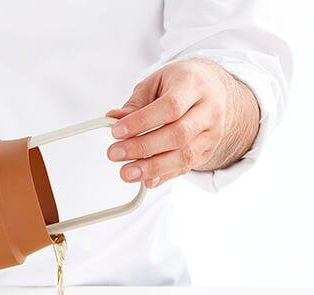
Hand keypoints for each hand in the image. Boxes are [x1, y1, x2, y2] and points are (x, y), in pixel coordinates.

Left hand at [106, 58, 259, 187]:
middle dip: (142, 147)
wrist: (212, 89)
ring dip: (152, 168)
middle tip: (114, 154)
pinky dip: (164, 176)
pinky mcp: (208, 150)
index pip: (170, 106)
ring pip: (185, 156)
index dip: (142, 122)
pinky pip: (186, 167)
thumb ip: (135, 103)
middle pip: (178, 134)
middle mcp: (209, 109)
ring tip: (126, 173)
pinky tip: (145, 180)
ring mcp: (212, 132)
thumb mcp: (157, 82)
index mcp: (193, 85)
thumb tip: (113, 119)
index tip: (116, 131)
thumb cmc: (179, 84)